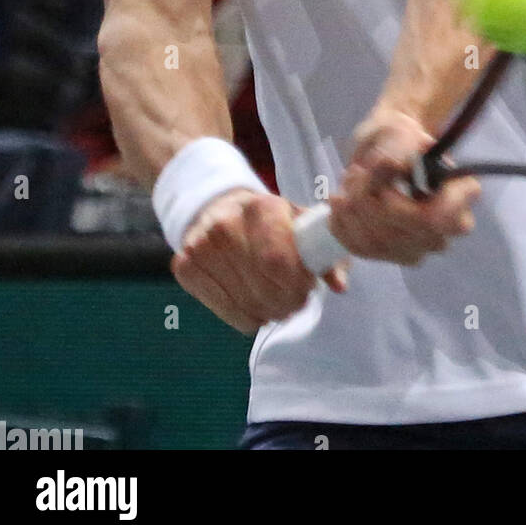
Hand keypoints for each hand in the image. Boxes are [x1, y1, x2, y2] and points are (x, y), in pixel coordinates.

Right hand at [172, 188, 346, 333]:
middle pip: (265, 289)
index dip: (298, 284)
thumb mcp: (297, 220)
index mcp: (260, 208)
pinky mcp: (185, 267)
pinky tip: (255, 302)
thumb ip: (322, 249)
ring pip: (248, 306)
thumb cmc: (267, 218)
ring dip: (271, 313)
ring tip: (278, 301)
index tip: (308, 286)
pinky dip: (249, 317)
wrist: (217, 207)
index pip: (279, 262)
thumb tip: (340, 284)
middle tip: (297, 299)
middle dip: (289, 302)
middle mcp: (225, 226)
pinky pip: (228, 313)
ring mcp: (200, 247)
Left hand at [327, 110, 479, 266]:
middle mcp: (448, 228)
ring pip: (379, 243)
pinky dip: (342, 226)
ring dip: (352, 211)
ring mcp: (422, 246)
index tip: (384, 182)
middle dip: (368, 202)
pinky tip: (339, 204)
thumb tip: (390, 167)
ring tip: (348, 181)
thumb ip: (399, 147)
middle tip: (355, 172)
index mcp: (462, 192)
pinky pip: (362, 250)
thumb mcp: (400, 130)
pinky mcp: (395, 255)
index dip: (401, 207)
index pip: (439, 218)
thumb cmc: (397, 136)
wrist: (385, 148)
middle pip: (402, 233)